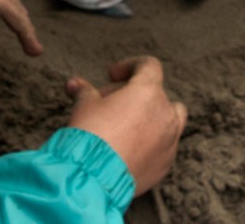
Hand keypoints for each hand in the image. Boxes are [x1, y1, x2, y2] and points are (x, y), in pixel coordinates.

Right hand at [66, 56, 187, 195]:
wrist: (93, 178)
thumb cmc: (91, 135)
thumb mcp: (84, 105)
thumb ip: (85, 91)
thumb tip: (75, 85)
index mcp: (148, 92)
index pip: (149, 66)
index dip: (129, 66)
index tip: (112, 76)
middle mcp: (165, 114)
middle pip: (156, 93)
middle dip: (132, 95)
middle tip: (107, 105)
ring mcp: (169, 141)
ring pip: (169, 120)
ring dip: (150, 117)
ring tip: (125, 126)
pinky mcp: (165, 164)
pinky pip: (163, 146)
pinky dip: (150, 143)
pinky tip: (127, 150)